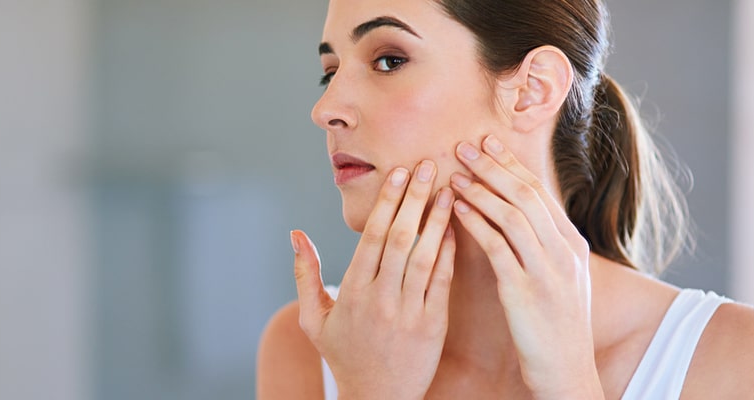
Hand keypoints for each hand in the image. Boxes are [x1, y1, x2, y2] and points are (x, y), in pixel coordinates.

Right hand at [292, 160, 455, 399]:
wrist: (377, 399)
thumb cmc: (343, 354)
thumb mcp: (312, 318)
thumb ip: (305, 274)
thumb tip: (296, 234)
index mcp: (353, 292)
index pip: (373, 237)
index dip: (388, 202)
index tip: (400, 173)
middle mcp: (381, 299)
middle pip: (401, 238)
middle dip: (416, 198)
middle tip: (429, 165)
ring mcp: (409, 312)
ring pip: (426, 256)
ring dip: (438, 219)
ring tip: (450, 188)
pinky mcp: (433, 325)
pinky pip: (443, 281)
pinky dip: (450, 253)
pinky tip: (457, 228)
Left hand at [450, 136, 603, 398]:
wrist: (567, 371)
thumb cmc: (556, 327)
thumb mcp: (561, 279)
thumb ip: (544, 246)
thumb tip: (522, 215)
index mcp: (571, 244)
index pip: (538, 192)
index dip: (511, 164)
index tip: (487, 142)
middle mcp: (562, 251)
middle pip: (526, 195)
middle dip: (493, 167)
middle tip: (464, 145)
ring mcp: (546, 270)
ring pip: (512, 215)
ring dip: (480, 190)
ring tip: (453, 173)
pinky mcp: (525, 290)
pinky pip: (498, 247)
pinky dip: (476, 223)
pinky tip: (457, 210)